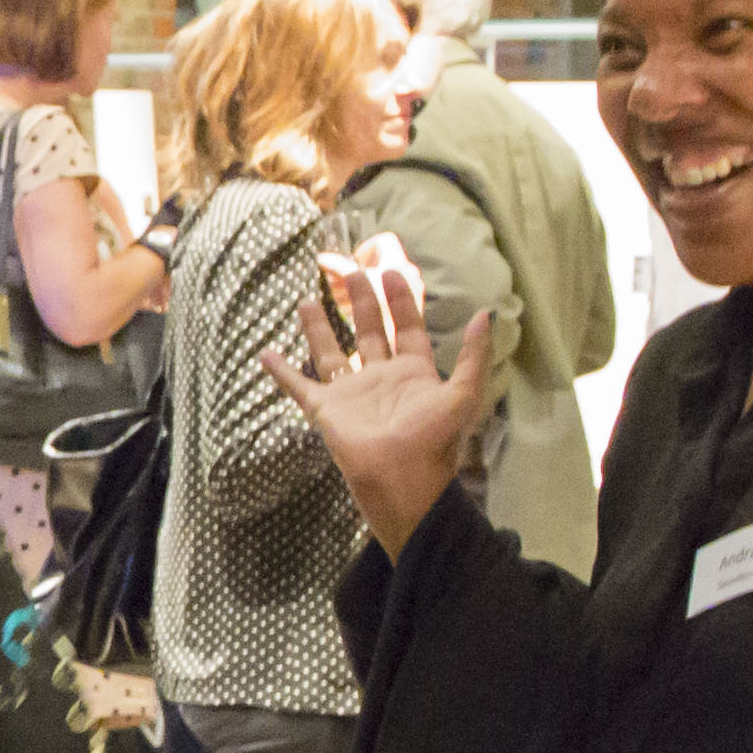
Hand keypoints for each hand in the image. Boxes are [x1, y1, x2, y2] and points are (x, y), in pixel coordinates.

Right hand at [257, 239, 498, 552]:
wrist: (402, 480)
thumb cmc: (434, 440)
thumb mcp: (463, 394)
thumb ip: (474, 355)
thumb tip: (486, 313)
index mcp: (413, 373)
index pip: (406, 327)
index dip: (401, 301)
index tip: (391, 273)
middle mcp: (380, 378)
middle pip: (368, 331)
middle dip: (361, 302)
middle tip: (352, 272)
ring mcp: (351, 393)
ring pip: (331, 352)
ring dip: (319, 327)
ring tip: (306, 300)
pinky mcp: (325, 410)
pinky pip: (298, 386)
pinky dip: (280, 371)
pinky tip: (265, 354)